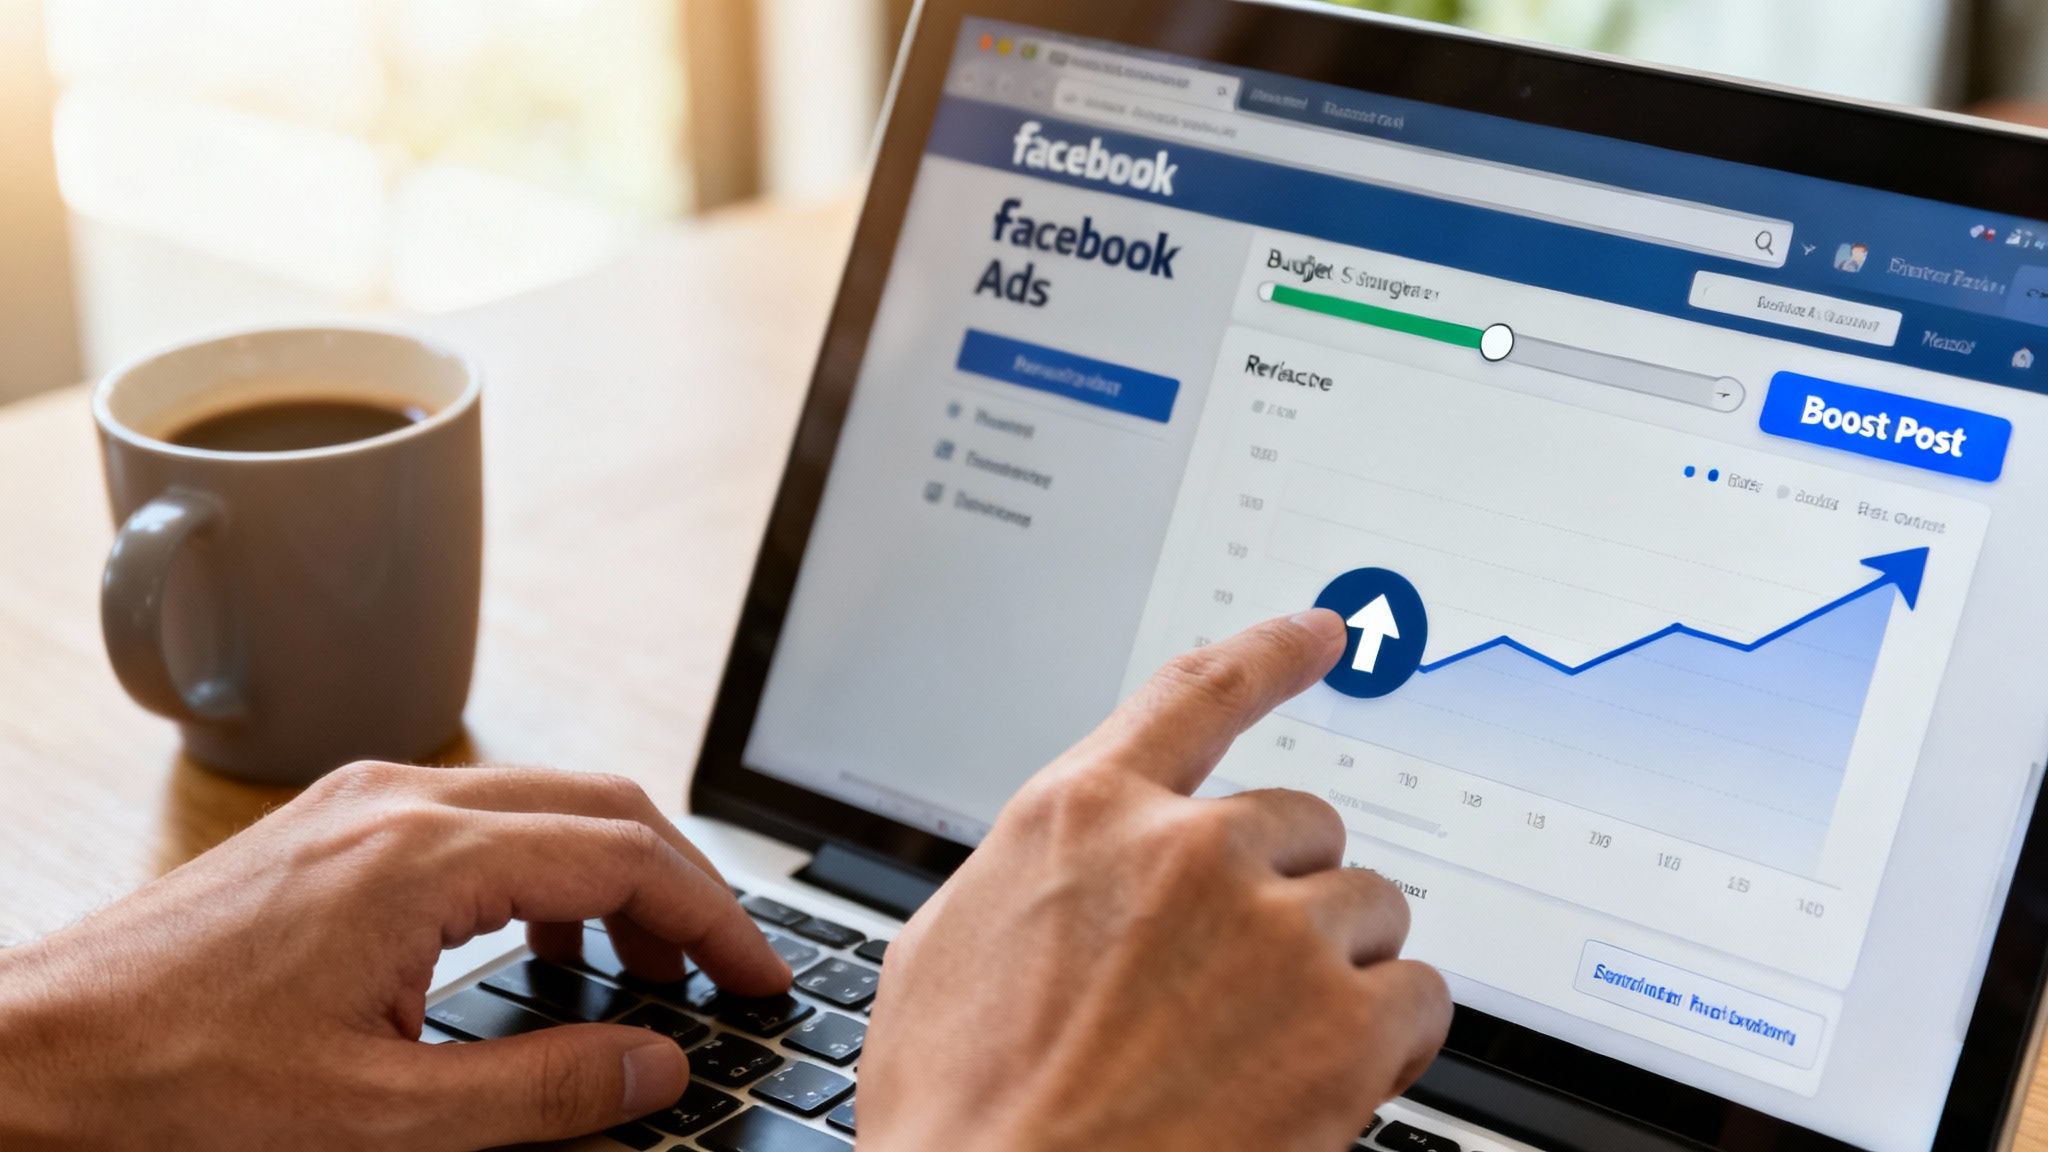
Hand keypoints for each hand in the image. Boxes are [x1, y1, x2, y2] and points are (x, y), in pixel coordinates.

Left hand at [0, 763, 788, 1150]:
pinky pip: (483, 816)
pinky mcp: (337, 822)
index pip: (627, 853)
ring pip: (546, 803)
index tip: (760, 975)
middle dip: (682, 887)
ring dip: (616, 874)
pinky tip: (544, 937)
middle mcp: (400, 802)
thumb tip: (656, 1068)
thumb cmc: (173, 1086)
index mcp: (421, 857)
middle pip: (602, 806)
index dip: (715, 918)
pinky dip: (546, 867)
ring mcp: (364, 801)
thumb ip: (542, 1091)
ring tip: (644, 967)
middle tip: (723, 973)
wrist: (30, 1056)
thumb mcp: (379, 1118)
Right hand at [860, 610, 1452, 1151]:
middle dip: (1285, 895)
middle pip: (1302, 825)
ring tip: (1267, 1045)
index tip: (1324, 630)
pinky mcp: (1344, 1026)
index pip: (1198, 695)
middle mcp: (1186, 852)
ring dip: (1337, 967)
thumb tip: (1072, 861)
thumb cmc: (965, 1116)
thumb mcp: (943, 956)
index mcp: (1083, 818)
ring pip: (1367, 907)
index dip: (1272, 651)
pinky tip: (1326, 1081)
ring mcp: (1274, 934)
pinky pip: (1419, 994)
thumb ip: (1031, 877)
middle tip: (1241, 984)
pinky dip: (1390, 1038)